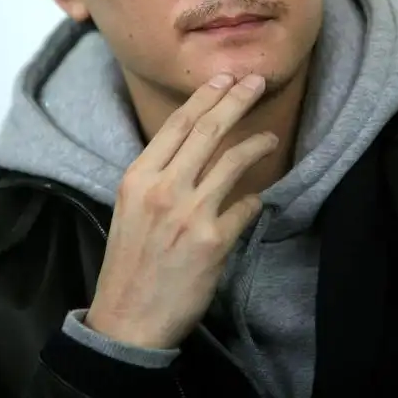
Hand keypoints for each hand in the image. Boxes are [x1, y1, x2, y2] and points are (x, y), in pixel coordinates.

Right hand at [86, 72, 276, 348]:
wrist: (127, 318)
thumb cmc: (128, 260)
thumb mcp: (130, 207)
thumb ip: (157, 174)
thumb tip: (192, 149)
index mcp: (137, 176)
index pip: (178, 124)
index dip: (205, 96)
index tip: (224, 78)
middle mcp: (163, 189)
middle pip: (208, 130)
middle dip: (236, 100)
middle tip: (255, 81)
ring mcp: (190, 214)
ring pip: (233, 161)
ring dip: (256, 143)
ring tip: (270, 137)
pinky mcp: (214, 242)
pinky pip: (246, 207)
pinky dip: (255, 199)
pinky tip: (259, 198)